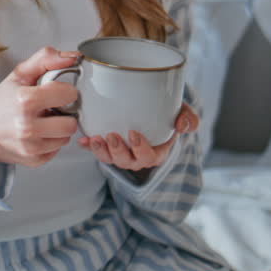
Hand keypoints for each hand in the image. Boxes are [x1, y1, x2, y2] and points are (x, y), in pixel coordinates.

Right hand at [0, 46, 80, 167]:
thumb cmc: (2, 101)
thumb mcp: (19, 74)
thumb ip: (46, 59)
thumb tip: (74, 57)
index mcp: (25, 100)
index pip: (68, 95)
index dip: (65, 92)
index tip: (56, 92)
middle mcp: (27, 126)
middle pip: (71, 123)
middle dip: (65, 115)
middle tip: (52, 109)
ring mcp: (30, 147)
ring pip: (66, 138)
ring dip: (58, 129)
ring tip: (43, 121)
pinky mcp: (33, 160)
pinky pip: (57, 150)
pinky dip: (50, 142)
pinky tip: (38, 134)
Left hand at [76, 102, 197, 170]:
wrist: (154, 108)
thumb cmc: (168, 112)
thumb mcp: (183, 112)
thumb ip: (188, 118)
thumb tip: (182, 125)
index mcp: (156, 152)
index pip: (149, 158)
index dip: (141, 149)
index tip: (134, 133)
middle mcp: (137, 157)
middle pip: (126, 162)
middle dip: (117, 151)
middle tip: (111, 136)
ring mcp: (121, 153)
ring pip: (110, 159)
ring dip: (100, 151)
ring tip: (94, 138)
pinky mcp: (107, 147)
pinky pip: (96, 151)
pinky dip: (88, 147)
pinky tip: (82, 140)